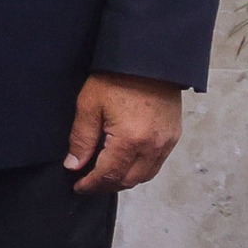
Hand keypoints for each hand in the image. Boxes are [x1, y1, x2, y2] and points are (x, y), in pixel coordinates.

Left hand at [66, 71, 182, 193]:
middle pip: (128, 180)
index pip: (109, 175)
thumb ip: (81, 139)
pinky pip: (156, 164)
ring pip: (145, 175)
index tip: (78, 187)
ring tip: (104, 176)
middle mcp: (153, 147)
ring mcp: (167, 143)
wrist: (149, 60)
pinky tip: (125, 163)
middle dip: (106, 186)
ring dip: (124, 180)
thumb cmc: (116, 79)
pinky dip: (139, 170)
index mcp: (130, 141)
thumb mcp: (89, 106)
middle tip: (88, 183)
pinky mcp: (174, 136)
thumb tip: (74, 165)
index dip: (91, 185)